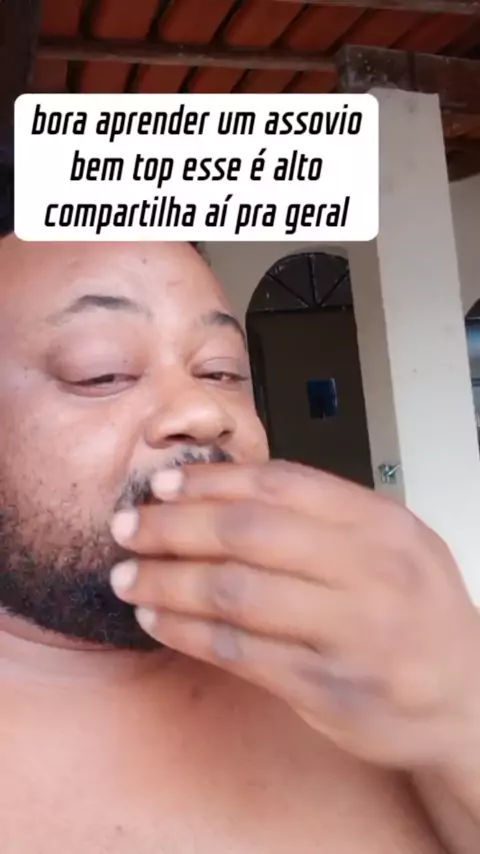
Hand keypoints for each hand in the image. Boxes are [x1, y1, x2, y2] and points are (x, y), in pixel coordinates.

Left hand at [110, 461, 479, 769]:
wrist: (469, 695)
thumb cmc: (416, 609)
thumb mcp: (391, 542)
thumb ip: (322, 515)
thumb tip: (222, 493)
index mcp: (381, 523)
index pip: (280, 484)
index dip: (211, 481)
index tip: (162, 484)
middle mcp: (370, 571)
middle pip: (247, 534)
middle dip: (174, 528)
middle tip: (128, 528)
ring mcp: (351, 632)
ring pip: (234, 594)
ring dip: (167, 583)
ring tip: (127, 577)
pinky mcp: (329, 688)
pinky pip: (240, 653)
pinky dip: (187, 634)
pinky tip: (157, 621)